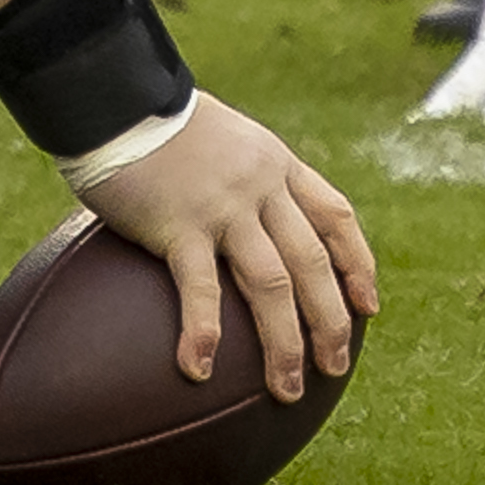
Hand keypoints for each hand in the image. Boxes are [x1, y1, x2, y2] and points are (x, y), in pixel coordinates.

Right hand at [69, 90, 375, 395]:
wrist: (115, 94)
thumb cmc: (152, 118)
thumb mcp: (218, 137)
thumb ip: (236, 173)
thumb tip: (237, 217)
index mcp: (276, 164)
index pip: (335, 217)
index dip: (358, 264)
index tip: (369, 305)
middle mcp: (261, 186)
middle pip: (313, 262)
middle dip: (331, 321)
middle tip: (336, 367)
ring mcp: (224, 206)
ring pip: (272, 283)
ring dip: (284, 343)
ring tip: (286, 390)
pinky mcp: (179, 224)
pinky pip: (199, 288)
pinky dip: (203, 331)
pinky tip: (198, 369)